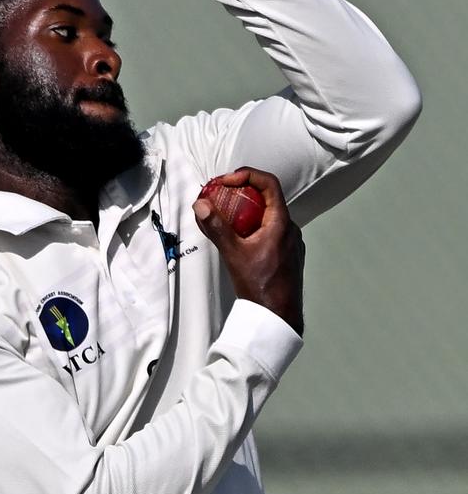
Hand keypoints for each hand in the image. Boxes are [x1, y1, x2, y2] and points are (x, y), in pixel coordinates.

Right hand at [193, 168, 305, 334]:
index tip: (226, 181)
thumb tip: (201, 205)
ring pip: (269, 218)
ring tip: (225, 220)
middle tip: (220, 197)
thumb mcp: (233, 254)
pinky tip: (239, 242)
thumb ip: (217, 227)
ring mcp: (292, 243)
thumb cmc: (260, 287)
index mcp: (282, 223)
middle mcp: (291, 229)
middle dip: (242, 194)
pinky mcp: (288, 255)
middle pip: (267, 199)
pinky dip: (254, 229)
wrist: (278, 318)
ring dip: (247, 213)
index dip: (247, 175)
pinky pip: (271, 232)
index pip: (269, 183)